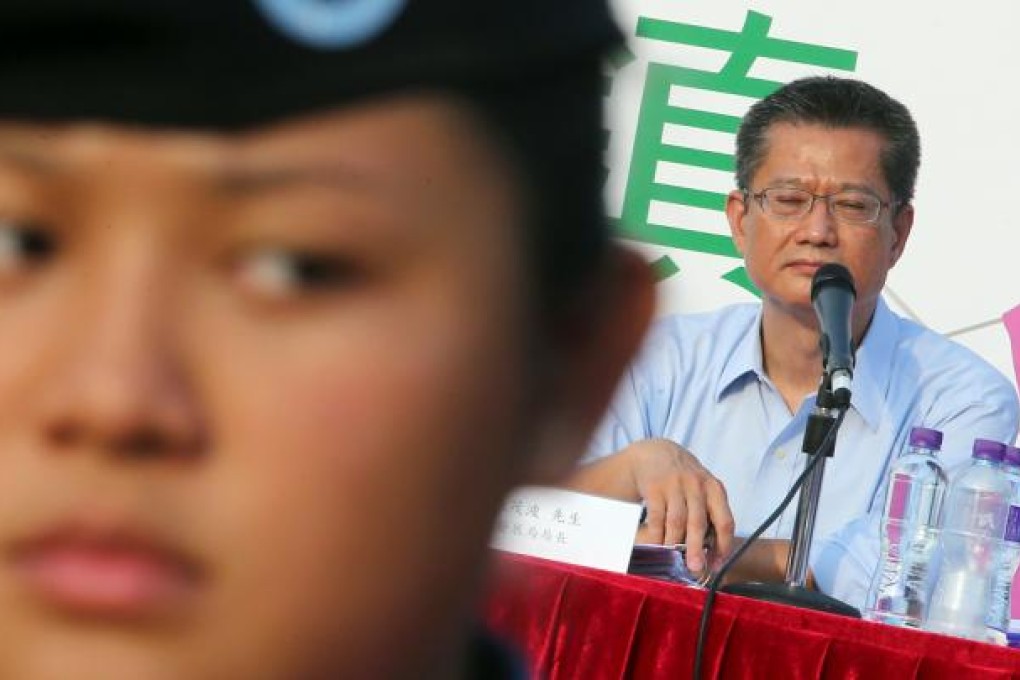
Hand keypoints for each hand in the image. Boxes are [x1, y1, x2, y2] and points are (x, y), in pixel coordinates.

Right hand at [624, 438, 733, 573]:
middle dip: (696, 549)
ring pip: (676, 522)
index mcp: (714, 488)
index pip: (725, 521)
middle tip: (694, 569)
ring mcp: (674, 484)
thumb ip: (710, 515)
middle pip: (698, 523)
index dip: (723, 545)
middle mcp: (696, 485)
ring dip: (674, 544)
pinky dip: (656, 535)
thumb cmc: (685, 481)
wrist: (657, 454)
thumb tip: (713, 553)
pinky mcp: (655, 487)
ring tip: (673, 560)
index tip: (717, 564)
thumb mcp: (703, 490)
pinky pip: (656, 517)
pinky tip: (657, 546)